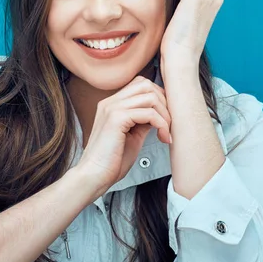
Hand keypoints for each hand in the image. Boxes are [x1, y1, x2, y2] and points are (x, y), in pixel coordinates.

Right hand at [75, 76, 171, 196]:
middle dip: (164, 103)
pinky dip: (161, 124)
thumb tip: (160, 113)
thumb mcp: (132, 136)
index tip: (165, 118)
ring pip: (150, 96)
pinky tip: (162, 138)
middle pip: (146, 84)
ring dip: (165, 114)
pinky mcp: (116, 119)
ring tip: (166, 133)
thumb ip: (143, 121)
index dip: (158, 97)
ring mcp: (112, 108)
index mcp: (112, 104)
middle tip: (168, 125)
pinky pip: (149, 113)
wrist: (94, 176)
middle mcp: (110, 102)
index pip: (140, 84)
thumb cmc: (111, 161)